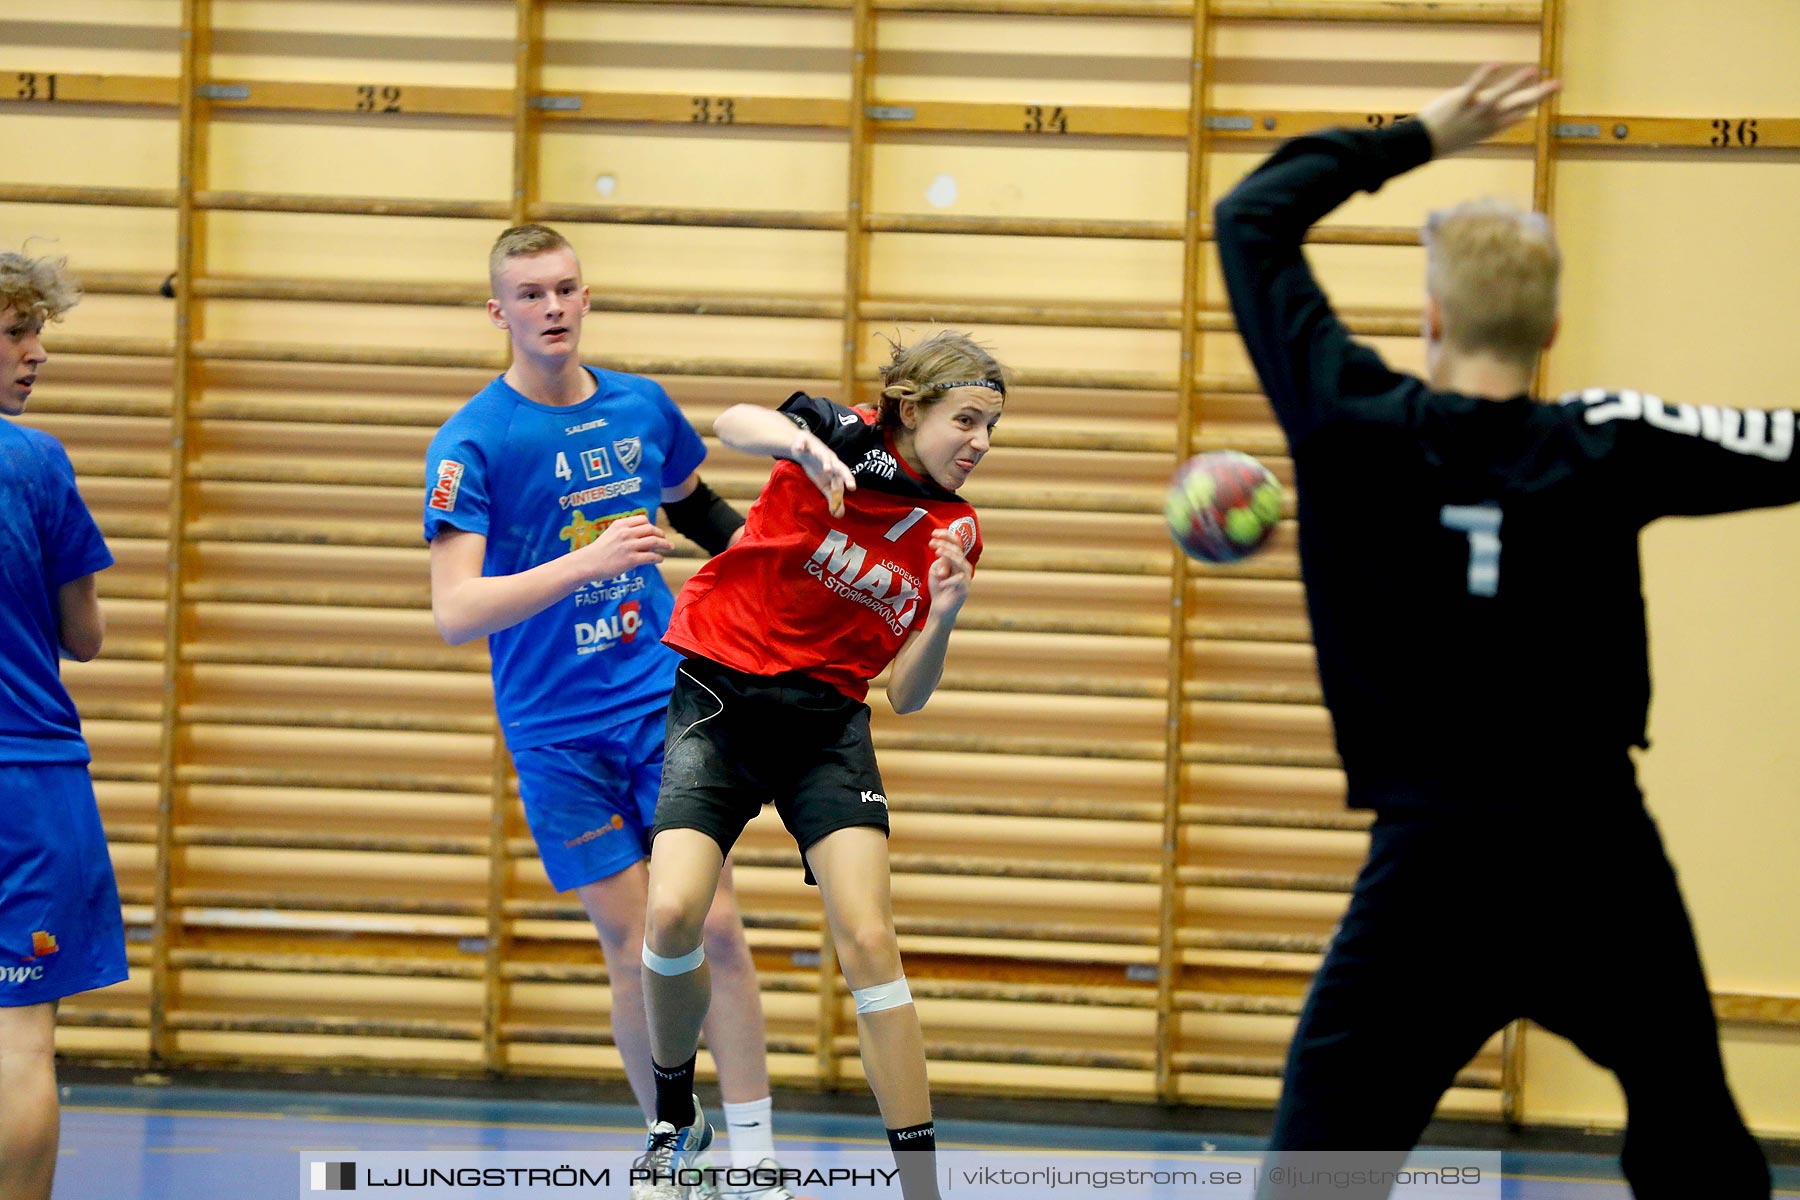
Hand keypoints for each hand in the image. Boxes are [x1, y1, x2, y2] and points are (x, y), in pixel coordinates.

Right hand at [569, 513, 671, 578]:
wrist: (588, 563)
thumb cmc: (599, 551)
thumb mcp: (611, 533)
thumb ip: (625, 531)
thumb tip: (643, 535)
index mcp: (621, 524)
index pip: (643, 519)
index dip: (651, 525)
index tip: (655, 531)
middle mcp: (626, 533)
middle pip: (651, 529)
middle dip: (661, 534)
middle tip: (665, 540)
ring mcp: (629, 546)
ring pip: (654, 541)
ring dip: (665, 544)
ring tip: (669, 547)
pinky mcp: (631, 559)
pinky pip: (651, 556)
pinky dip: (658, 557)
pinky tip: (660, 559)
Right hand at [790, 431, 854, 516]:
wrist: (805, 448)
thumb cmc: (818, 468)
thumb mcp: (825, 484)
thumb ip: (833, 498)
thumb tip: (839, 515)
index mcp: (835, 468)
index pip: (844, 475)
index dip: (848, 481)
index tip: (853, 488)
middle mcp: (829, 459)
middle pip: (838, 466)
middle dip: (843, 472)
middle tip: (848, 482)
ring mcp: (817, 451)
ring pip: (823, 456)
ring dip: (826, 462)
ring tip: (827, 469)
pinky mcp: (805, 445)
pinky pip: (803, 445)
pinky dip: (801, 446)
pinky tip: (799, 449)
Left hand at [925, 527, 971, 619]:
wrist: (940, 607)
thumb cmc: (938, 586)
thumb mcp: (936, 570)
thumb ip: (941, 561)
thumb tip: (945, 558)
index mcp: (956, 559)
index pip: (956, 543)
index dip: (946, 536)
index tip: (934, 533)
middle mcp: (963, 566)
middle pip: (958, 550)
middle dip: (945, 544)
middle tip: (932, 543)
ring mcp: (965, 577)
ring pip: (960, 562)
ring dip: (949, 555)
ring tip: (938, 552)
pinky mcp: (964, 589)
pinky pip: (958, 580)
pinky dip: (948, 580)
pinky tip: (940, 580)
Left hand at [1415, 64, 1559, 157]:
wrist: (1425, 143)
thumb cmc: (1449, 137)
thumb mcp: (1474, 132)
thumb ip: (1489, 121)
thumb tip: (1500, 114)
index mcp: (1495, 127)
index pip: (1521, 112)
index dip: (1537, 99)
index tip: (1553, 88)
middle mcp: (1489, 120)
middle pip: (1519, 105)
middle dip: (1540, 94)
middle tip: (1558, 84)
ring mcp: (1476, 112)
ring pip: (1500, 96)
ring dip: (1517, 83)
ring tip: (1533, 70)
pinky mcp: (1461, 102)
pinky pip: (1475, 86)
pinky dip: (1485, 74)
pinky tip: (1497, 63)